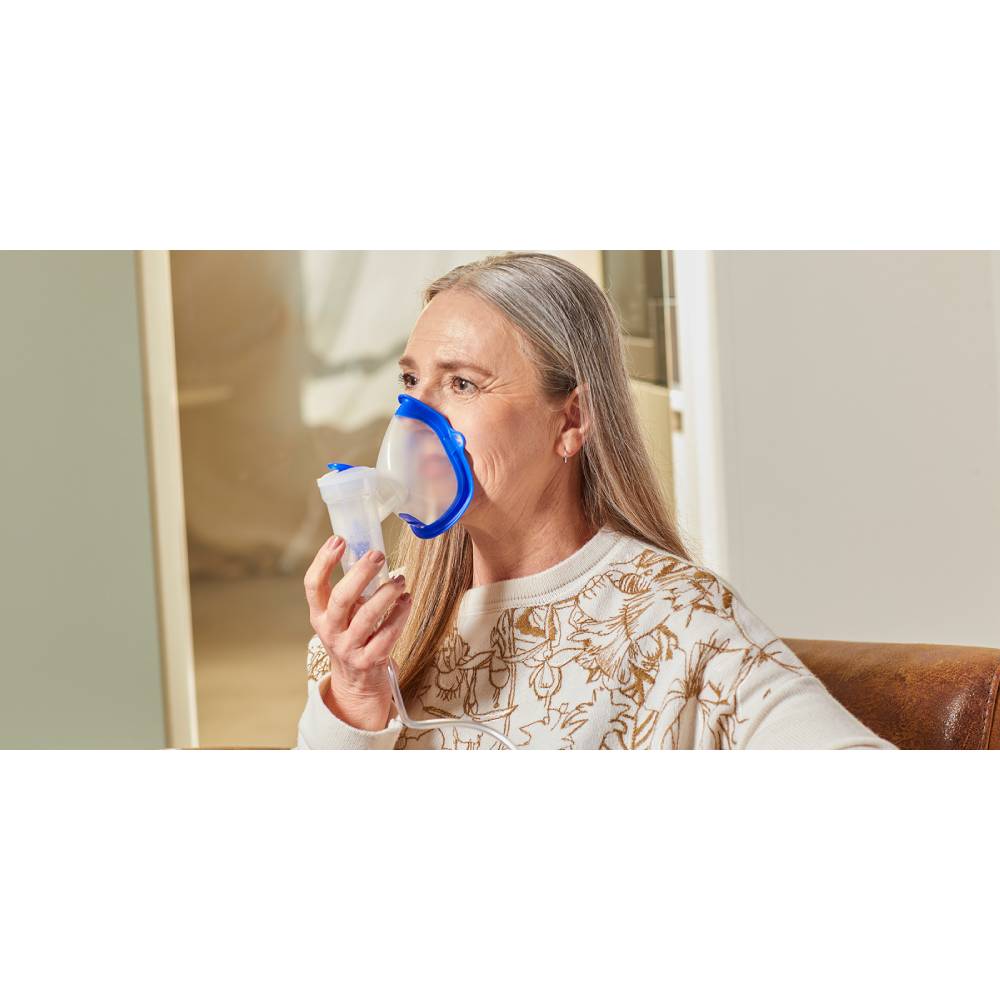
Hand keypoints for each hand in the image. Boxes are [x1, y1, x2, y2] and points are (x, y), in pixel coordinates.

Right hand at [303, 536, 411, 729]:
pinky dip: (399, 615)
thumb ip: (352, 592)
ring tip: (400, 580)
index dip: (323, 561)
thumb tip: (370, 556)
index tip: (338, 539)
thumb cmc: (354, 639)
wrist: (357, 685)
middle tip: (378, 555)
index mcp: (319, 615)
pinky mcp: (369, 661)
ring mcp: (349, 648)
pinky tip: (407, 601)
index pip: (312, 585)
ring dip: (386, 595)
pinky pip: (387, 635)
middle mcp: (330, 631)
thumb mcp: (343, 617)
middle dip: (360, 574)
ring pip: (366, 617)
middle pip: (340, 598)